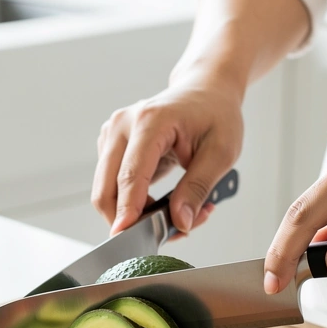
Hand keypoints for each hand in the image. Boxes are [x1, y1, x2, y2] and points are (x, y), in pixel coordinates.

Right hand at [92, 76, 244, 235]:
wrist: (205, 91)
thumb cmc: (215, 114)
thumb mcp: (221, 152)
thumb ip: (198, 188)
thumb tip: (180, 221)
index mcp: (149, 121)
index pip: (130, 175)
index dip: (127, 210)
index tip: (125, 236)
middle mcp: (122, 125)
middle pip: (105, 188)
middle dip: (128, 220)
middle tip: (163, 234)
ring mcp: (112, 135)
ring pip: (107, 191)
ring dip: (135, 213)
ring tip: (175, 212)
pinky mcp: (111, 146)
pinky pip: (113, 185)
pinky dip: (134, 202)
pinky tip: (162, 200)